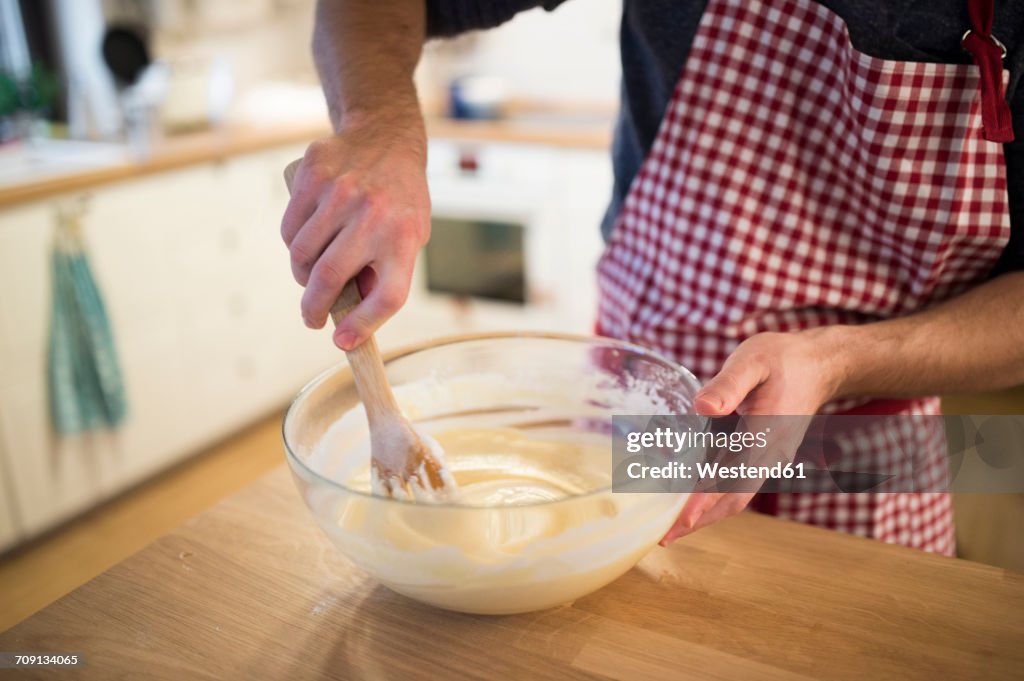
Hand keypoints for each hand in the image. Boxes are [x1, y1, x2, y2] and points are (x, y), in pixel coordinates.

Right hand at [280, 115, 429, 349]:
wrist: (386, 140)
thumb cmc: (399, 202)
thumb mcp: (410, 237)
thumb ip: (384, 274)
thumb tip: (348, 319)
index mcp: (405, 236)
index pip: (387, 296)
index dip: (364, 325)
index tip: (343, 342)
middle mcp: (373, 214)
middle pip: (331, 279)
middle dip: (314, 309)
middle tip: (312, 319)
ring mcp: (340, 193)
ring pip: (302, 256)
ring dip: (302, 275)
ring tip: (314, 273)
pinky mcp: (312, 176)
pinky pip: (290, 229)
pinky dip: (293, 244)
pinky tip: (308, 240)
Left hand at [660, 328, 847, 543]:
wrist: (819, 365)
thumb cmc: (783, 359)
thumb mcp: (753, 361)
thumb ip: (728, 384)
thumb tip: (702, 408)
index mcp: (765, 436)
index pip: (732, 478)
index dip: (705, 501)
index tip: (680, 519)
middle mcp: (769, 455)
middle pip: (733, 499)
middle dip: (699, 519)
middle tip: (664, 537)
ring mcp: (768, 458)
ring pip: (735, 495)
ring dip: (704, 512)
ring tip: (671, 527)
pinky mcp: (763, 455)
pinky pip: (737, 482)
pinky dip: (713, 495)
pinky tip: (689, 497)